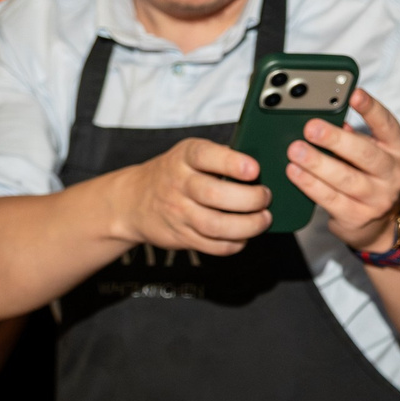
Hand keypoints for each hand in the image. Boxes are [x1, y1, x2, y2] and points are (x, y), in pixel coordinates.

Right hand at [114, 137, 270, 254]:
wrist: (133, 200)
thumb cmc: (175, 173)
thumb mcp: (190, 154)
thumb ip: (221, 157)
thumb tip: (266, 164)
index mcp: (185, 157)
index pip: (206, 155)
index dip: (232, 163)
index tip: (254, 169)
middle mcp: (179, 183)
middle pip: (215, 194)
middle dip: (250, 198)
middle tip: (265, 197)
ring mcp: (179, 212)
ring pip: (216, 225)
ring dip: (247, 225)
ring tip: (263, 219)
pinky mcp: (181, 237)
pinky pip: (212, 246)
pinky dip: (235, 243)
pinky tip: (245, 236)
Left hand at [289, 85, 399, 254]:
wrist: (376, 222)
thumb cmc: (366, 175)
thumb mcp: (367, 151)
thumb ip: (350, 134)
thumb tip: (322, 115)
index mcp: (396, 149)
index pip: (387, 125)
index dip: (371, 109)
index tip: (354, 94)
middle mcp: (392, 173)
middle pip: (366, 154)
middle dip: (336, 139)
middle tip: (311, 128)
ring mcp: (378, 198)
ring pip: (346, 179)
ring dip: (318, 163)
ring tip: (296, 150)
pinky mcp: (358, 217)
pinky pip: (331, 200)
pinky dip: (311, 185)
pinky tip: (295, 172)